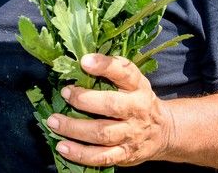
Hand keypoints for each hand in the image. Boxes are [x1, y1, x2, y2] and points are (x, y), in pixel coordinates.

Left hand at [46, 54, 173, 166]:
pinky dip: (80, 154)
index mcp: (138, 87)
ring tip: (54, 121)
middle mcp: (137, 109)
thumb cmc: (138, 100)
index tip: (84, 61)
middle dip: (84, 100)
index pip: (125, 72)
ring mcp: (131, 134)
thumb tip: (79, 61)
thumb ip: (112, 72)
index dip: (105, 65)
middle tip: (64, 93)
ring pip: (102, 133)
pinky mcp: (124, 155)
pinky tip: (63, 147)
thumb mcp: (133, 82)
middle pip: (111, 105)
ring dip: (74, 128)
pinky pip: (101, 157)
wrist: (163, 132)